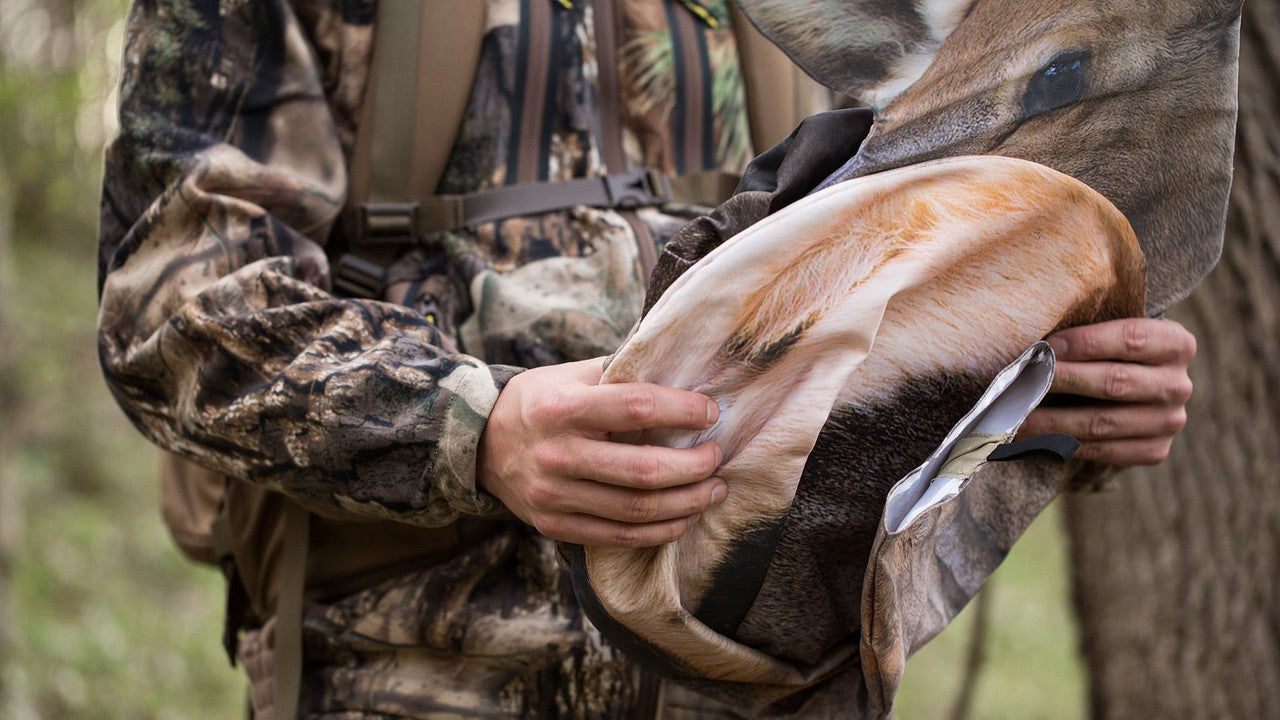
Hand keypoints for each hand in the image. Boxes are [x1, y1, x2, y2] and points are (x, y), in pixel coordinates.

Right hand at [477, 358, 725, 547]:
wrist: (481, 444)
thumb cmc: (540, 402)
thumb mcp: (570, 375)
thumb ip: (620, 373)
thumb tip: (683, 368)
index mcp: (562, 408)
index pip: (637, 407)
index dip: (683, 411)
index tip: (710, 412)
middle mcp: (556, 454)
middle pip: (644, 469)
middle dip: (695, 465)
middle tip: (717, 456)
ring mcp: (554, 496)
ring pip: (638, 509)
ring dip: (689, 502)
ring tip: (715, 489)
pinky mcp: (555, 526)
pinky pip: (620, 536)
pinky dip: (662, 530)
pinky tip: (685, 517)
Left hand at [1020, 318, 1195, 465]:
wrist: (1133, 388)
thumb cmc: (1109, 350)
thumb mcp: (1110, 330)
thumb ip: (1085, 330)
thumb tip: (1033, 343)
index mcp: (1176, 343)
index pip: (1131, 338)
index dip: (1086, 342)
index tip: (1045, 347)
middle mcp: (1179, 384)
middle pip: (1114, 382)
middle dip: (1060, 380)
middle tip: (1019, 382)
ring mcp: (1169, 421)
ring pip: (1102, 422)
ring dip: (1051, 420)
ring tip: (1013, 415)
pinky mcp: (1154, 451)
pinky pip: (1101, 451)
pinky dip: (1060, 445)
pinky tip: (1029, 438)